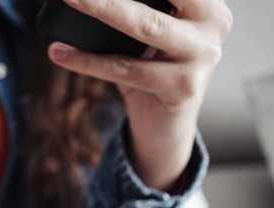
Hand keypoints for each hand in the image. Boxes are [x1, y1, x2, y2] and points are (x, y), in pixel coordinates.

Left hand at [47, 0, 232, 190]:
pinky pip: (126, 70)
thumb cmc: (150, 71)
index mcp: (206, 3)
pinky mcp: (182, 87)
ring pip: (145, 27)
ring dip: (100, 10)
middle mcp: (213, 23)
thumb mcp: (143, 32)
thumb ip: (132, 9)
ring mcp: (203, 56)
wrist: (164, 128)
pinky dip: (87, 60)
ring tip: (69, 0)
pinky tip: (60, 52)